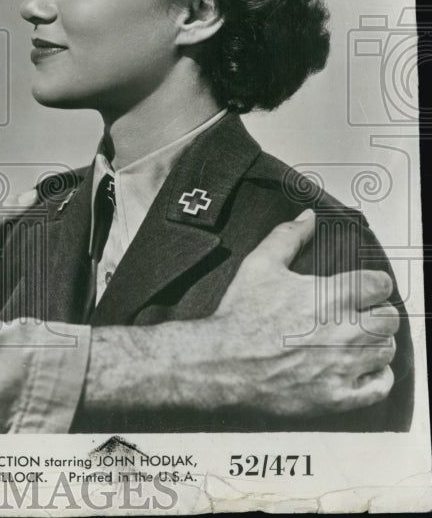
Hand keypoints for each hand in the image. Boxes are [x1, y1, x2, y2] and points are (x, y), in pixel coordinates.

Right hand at [81, 209, 398, 416]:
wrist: (223, 362)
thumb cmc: (240, 314)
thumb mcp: (259, 264)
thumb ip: (288, 236)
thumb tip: (308, 217)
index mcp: (331, 296)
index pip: (381, 285)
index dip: (371, 285)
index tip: (361, 289)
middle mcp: (346, 331)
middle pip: (389, 319)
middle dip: (376, 314)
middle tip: (357, 315)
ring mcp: (345, 365)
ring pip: (386, 350)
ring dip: (374, 343)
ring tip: (354, 341)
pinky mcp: (340, 395)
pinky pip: (380, 385)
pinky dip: (376, 376)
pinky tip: (358, 368)